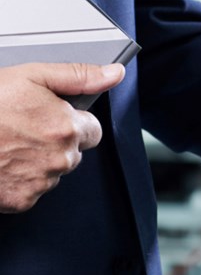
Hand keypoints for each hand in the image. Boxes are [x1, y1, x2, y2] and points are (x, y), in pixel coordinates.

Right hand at [0, 63, 125, 212]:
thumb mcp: (32, 76)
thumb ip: (79, 76)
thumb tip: (115, 73)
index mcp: (67, 128)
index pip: (93, 130)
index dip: (73, 121)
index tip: (51, 117)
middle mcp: (59, 158)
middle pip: (73, 152)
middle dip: (55, 141)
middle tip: (23, 128)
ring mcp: (40, 182)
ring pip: (52, 171)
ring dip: (38, 160)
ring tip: (8, 143)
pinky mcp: (21, 200)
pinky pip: (31, 190)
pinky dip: (20, 179)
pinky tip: (2, 162)